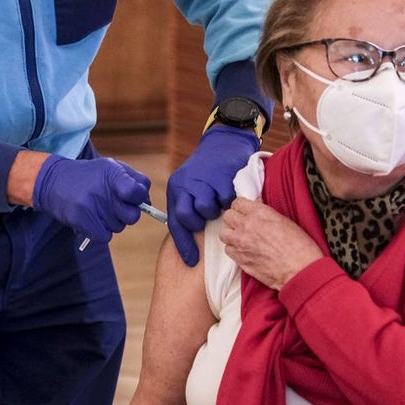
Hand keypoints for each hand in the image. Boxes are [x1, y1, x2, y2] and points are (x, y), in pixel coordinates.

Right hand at [32, 155, 150, 242]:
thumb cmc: (89, 176)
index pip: (139, 192)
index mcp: (113, 172)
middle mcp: (102, 189)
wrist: (53, 181)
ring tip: (97, 208)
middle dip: (126, 213)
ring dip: (112, 222)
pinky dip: (101, 231)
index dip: (138, 198)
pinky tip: (92, 219)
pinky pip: (105, 237)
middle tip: (113, 205)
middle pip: (132, 216)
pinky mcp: (81, 220)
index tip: (130, 196)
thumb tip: (147, 202)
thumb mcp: (111, 168)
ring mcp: (91, 206)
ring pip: (118, 227)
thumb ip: (134, 181)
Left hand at [166, 125, 258, 265]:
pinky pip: (225, 200)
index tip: (191, 262)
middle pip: (188, 218)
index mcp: (176, 189)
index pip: (176, 223)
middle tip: (209, 217)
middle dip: (199, 222)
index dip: (183, 245)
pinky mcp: (221, 176)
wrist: (224, 143)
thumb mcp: (191, 187)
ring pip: (207, 210)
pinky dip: (229, 200)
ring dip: (216, 210)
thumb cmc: (208, 171)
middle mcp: (185, 184)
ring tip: (219, 201)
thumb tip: (192, 241)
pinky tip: (229, 192)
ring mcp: (202, 180)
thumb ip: (188, 208)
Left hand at [219, 197, 322, 289]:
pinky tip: (243, 250)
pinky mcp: (240, 260)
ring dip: (231, 234)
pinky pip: (228, 250)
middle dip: (234, 218)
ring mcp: (241, 244)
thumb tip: (257, 205)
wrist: (300, 272)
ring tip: (241, 238)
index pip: (238, 202)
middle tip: (242, 223)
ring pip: (223, 234)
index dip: (242, 207)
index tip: (245, 211)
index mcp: (259, 213)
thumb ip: (266, 212)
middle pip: (228, 216)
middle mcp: (246, 226)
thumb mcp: (286, 221)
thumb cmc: (300, 247)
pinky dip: (233, 249)